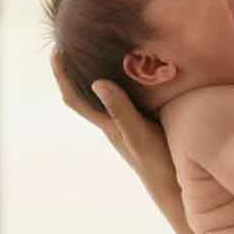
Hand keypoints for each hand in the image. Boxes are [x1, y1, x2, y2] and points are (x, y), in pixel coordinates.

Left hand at [50, 47, 177, 201]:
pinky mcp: (142, 125)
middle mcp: (113, 124)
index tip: (57, 50)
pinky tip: (131, 74)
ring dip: (95, 75)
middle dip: (74, 70)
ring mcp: (126, 126)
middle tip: (72, 43)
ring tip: (97, 51)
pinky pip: (123, 99)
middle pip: (84, 94)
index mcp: (108, 125)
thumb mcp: (139, 134)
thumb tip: (96, 82)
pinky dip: (120, 82)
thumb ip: (120, 110)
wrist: (176, 189)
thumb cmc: (157, 163)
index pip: (75, 98)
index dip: (62, 75)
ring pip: (104, 97)